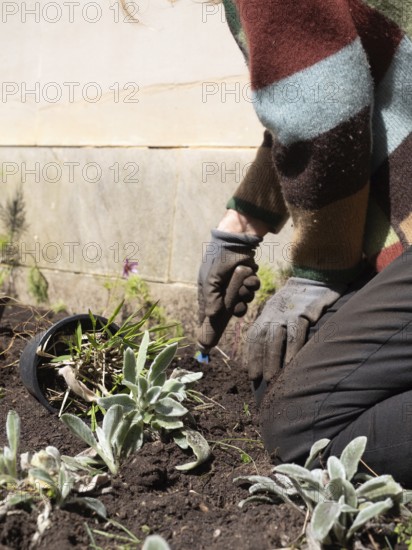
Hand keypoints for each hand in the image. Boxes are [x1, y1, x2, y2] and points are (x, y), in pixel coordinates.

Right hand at [197, 229, 261, 349]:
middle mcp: (221, 293)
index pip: (206, 317)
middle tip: (235, 300)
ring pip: (243, 303)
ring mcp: (234, 288)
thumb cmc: (218, 258)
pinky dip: (252, 285)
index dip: (206, 330)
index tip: (205, 347)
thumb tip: (212, 316)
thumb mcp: (211, 278)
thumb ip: (211, 298)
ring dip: (245, 293)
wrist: (237, 239)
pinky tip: (249, 275)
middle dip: (235, 305)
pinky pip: (251, 292)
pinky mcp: (246, 282)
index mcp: (208, 293)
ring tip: (243, 280)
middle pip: (229, 313)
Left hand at [246, 277, 346, 381]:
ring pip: (276, 339)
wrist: (317, 275)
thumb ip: (276, 323)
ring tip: (273, 379)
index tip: (251, 374)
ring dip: (273, 360)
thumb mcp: (283, 307)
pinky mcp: (303, 312)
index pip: (254, 336)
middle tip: (260, 381)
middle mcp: (274, 313)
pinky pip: (296, 334)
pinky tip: (292, 364)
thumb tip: (272, 349)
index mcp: (267, 313)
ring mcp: (288, 312)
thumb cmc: (300, 297)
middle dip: (259, 361)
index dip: (252, 356)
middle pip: (262, 340)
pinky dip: (293, 350)